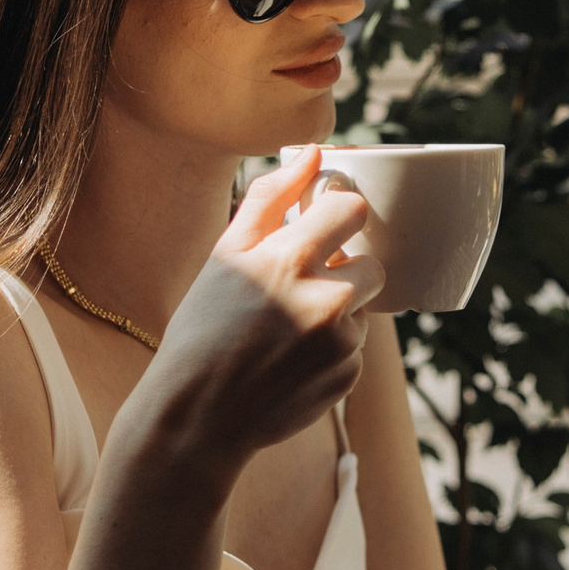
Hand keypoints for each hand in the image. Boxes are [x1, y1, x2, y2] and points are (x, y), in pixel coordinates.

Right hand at [143, 147, 383, 464]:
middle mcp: (326, 299)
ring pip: (362, 309)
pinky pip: (355, 349)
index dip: (337, 215)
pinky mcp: (348, 377)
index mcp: (291, 259)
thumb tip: (315, 154)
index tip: (322, 226)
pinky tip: (290, 361)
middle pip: (370, 263)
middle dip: (344, 270)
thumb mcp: (225, 254)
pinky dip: (331, 350)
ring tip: (286, 331)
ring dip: (337, 313)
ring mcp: (342, 343)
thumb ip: (271, 198)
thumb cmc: (203, 327)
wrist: (198, 416)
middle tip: (300, 287)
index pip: (352, 209)